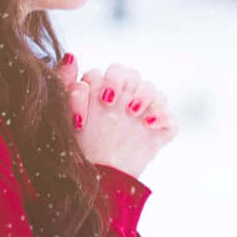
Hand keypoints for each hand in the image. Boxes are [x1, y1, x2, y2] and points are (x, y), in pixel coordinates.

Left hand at [56, 54, 177, 179]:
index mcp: (105, 90)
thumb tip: (71, 55)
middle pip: (134, 74)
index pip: (111, 72)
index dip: (103, 81)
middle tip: (110, 103)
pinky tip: (149, 126)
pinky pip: (172, 120)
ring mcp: (145, 115)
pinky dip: (164, 119)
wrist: (94, 181)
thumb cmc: (78, 147)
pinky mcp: (159, 133)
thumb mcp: (65, 115)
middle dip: (125, 83)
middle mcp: (126, 99)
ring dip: (145, 96)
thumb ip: (66, 84)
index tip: (92, 104)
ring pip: (155, 90)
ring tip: (131, 113)